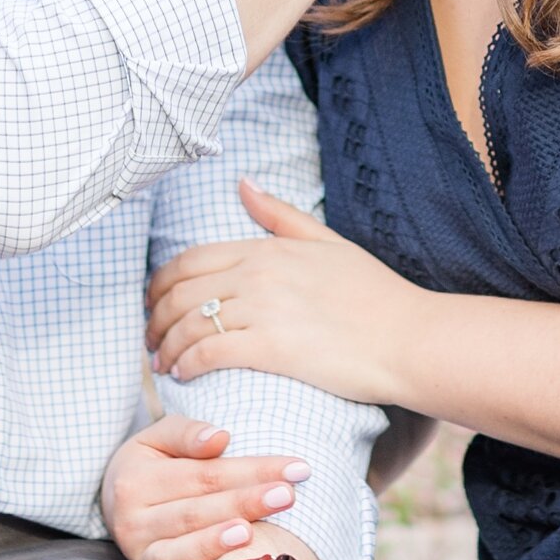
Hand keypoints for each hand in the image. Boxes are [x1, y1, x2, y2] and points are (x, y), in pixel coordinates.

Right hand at [102, 418, 311, 559]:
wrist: (110, 499)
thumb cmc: (149, 464)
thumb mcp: (158, 437)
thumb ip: (187, 433)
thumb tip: (220, 438)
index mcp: (139, 479)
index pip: (206, 474)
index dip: (253, 470)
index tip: (296, 469)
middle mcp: (134, 519)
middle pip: (197, 511)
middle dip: (245, 503)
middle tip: (287, 496)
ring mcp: (138, 552)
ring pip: (179, 550)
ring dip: (214, 543)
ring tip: (249, 533)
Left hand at [146, 181, 420, 405]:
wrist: (408, 337)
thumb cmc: (374, 294)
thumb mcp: (327, 242)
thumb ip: (279, 215)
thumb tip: (242, 183)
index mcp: (267, 248)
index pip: (189, 260)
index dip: (159, 284)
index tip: (153, 304)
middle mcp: (259, 273)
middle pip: (180, 292)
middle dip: (154, 319)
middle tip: (150, 340)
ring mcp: (264, 309)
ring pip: (189, 324)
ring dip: (166, 347)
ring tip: (163, 363)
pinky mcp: (271, 347)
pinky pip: (209, 352)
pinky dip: (187, 364)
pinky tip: (183, 376)